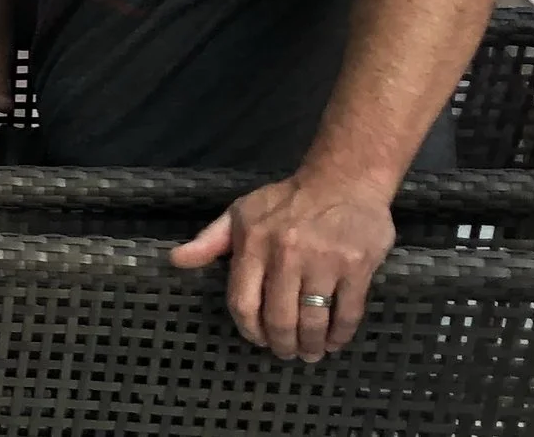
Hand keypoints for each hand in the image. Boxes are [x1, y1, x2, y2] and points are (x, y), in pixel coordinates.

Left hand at [171, 174, 394, 361]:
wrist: (344, 180)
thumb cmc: (287, 201)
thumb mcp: (241, 213)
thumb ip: (209, 241)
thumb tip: (176, 261)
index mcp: (253, 243)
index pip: (243, 301)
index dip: (249, 329)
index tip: (257, 340)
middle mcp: (286, 254)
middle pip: (279, 318)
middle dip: (282, 344)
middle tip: (286, 353)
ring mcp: (324, 262)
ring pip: (313, 321)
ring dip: (310, 345)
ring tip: (310, 352)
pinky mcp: (357, 268)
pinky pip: (347, 313)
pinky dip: (339, 335)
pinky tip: (333, 341)